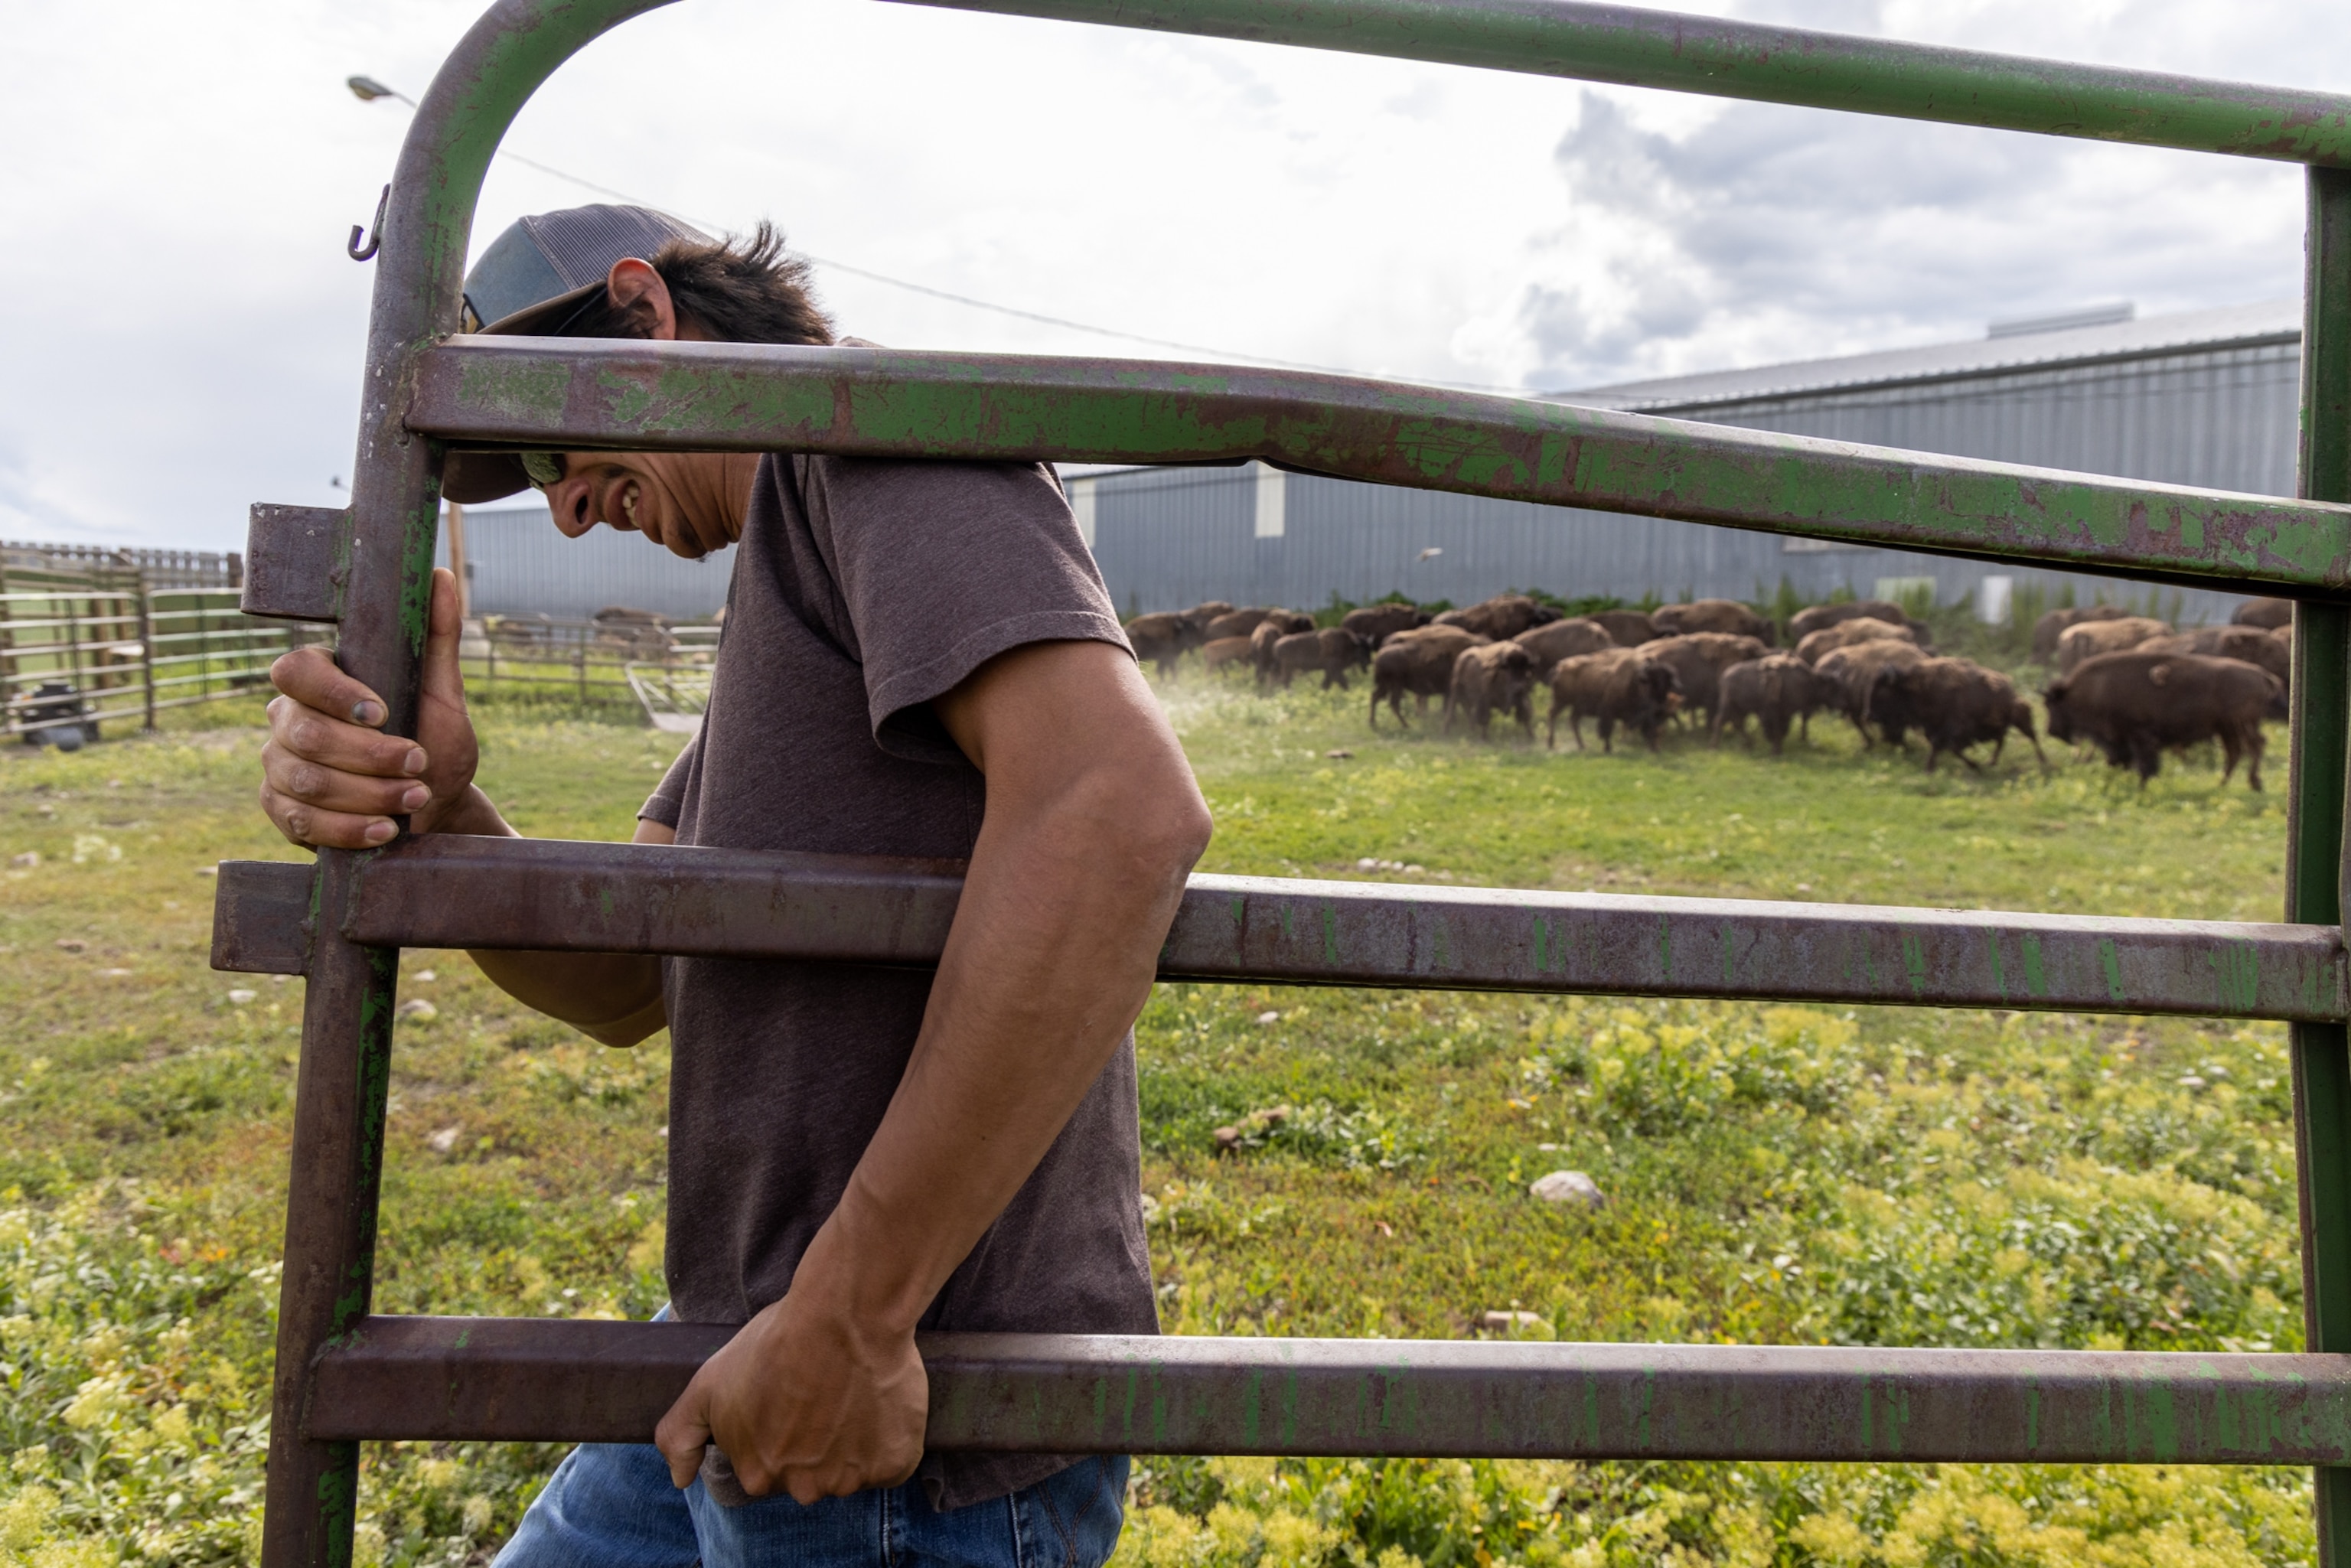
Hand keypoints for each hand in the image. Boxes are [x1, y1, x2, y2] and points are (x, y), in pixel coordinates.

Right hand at [259, 567, 488, 848]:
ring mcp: (278, 766)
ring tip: (415, 797)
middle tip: (418, 765)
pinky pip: (300, 822)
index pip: (296, 671)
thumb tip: (439, 575)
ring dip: (367, 793)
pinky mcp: (282, 811)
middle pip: (305, 734)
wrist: (436, 804)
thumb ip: (436, 636)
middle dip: (369, 756)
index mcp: (319, 680)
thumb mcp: (443, 691)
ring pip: (305, 780)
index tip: (383, 713)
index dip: (334, 693)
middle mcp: (287, 719)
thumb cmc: (435, 740)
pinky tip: (383, 829)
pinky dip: (348, 829)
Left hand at [654, 1249, 928, 1503]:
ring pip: (852, 1468)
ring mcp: (851, 1480)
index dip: (780, 1428)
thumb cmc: (776, 1343)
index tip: (791, 1396)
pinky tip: (879, 1402)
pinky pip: (893, 1462)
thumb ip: (680, 1435)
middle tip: (823, 1392)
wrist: (844, 1314)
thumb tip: (679, 1479)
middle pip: (811, 1474)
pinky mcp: (894, 1464)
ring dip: (855, 1438)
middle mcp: (804, 1489)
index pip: (769, 1466)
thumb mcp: (709, 1383)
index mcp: (759, 1474)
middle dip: (816, 1441)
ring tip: (853, 1391)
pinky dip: (891, 1438)